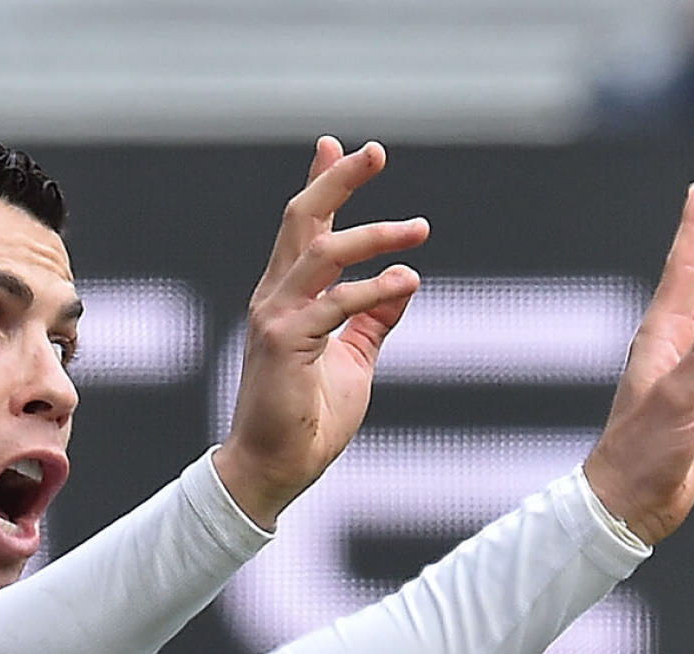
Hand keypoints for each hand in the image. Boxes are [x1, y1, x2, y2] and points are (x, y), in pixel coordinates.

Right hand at [213, 138, 429, 527]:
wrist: (274, 468)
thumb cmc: (309, 418)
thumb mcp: (354, 360)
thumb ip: (374, 321)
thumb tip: (405, 284)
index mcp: (288, 297)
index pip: (304, 229)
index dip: (320, 184)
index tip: (336, 145)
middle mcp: (275, 297)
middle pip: (302, 220)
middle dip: (337, 181)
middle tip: (376, 152)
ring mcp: (276, 317)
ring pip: (320, 253)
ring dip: (372, 234)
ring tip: (418, 227)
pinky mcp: (285, 343)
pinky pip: (335, 305)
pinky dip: (374, 290)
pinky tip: (406, 280)